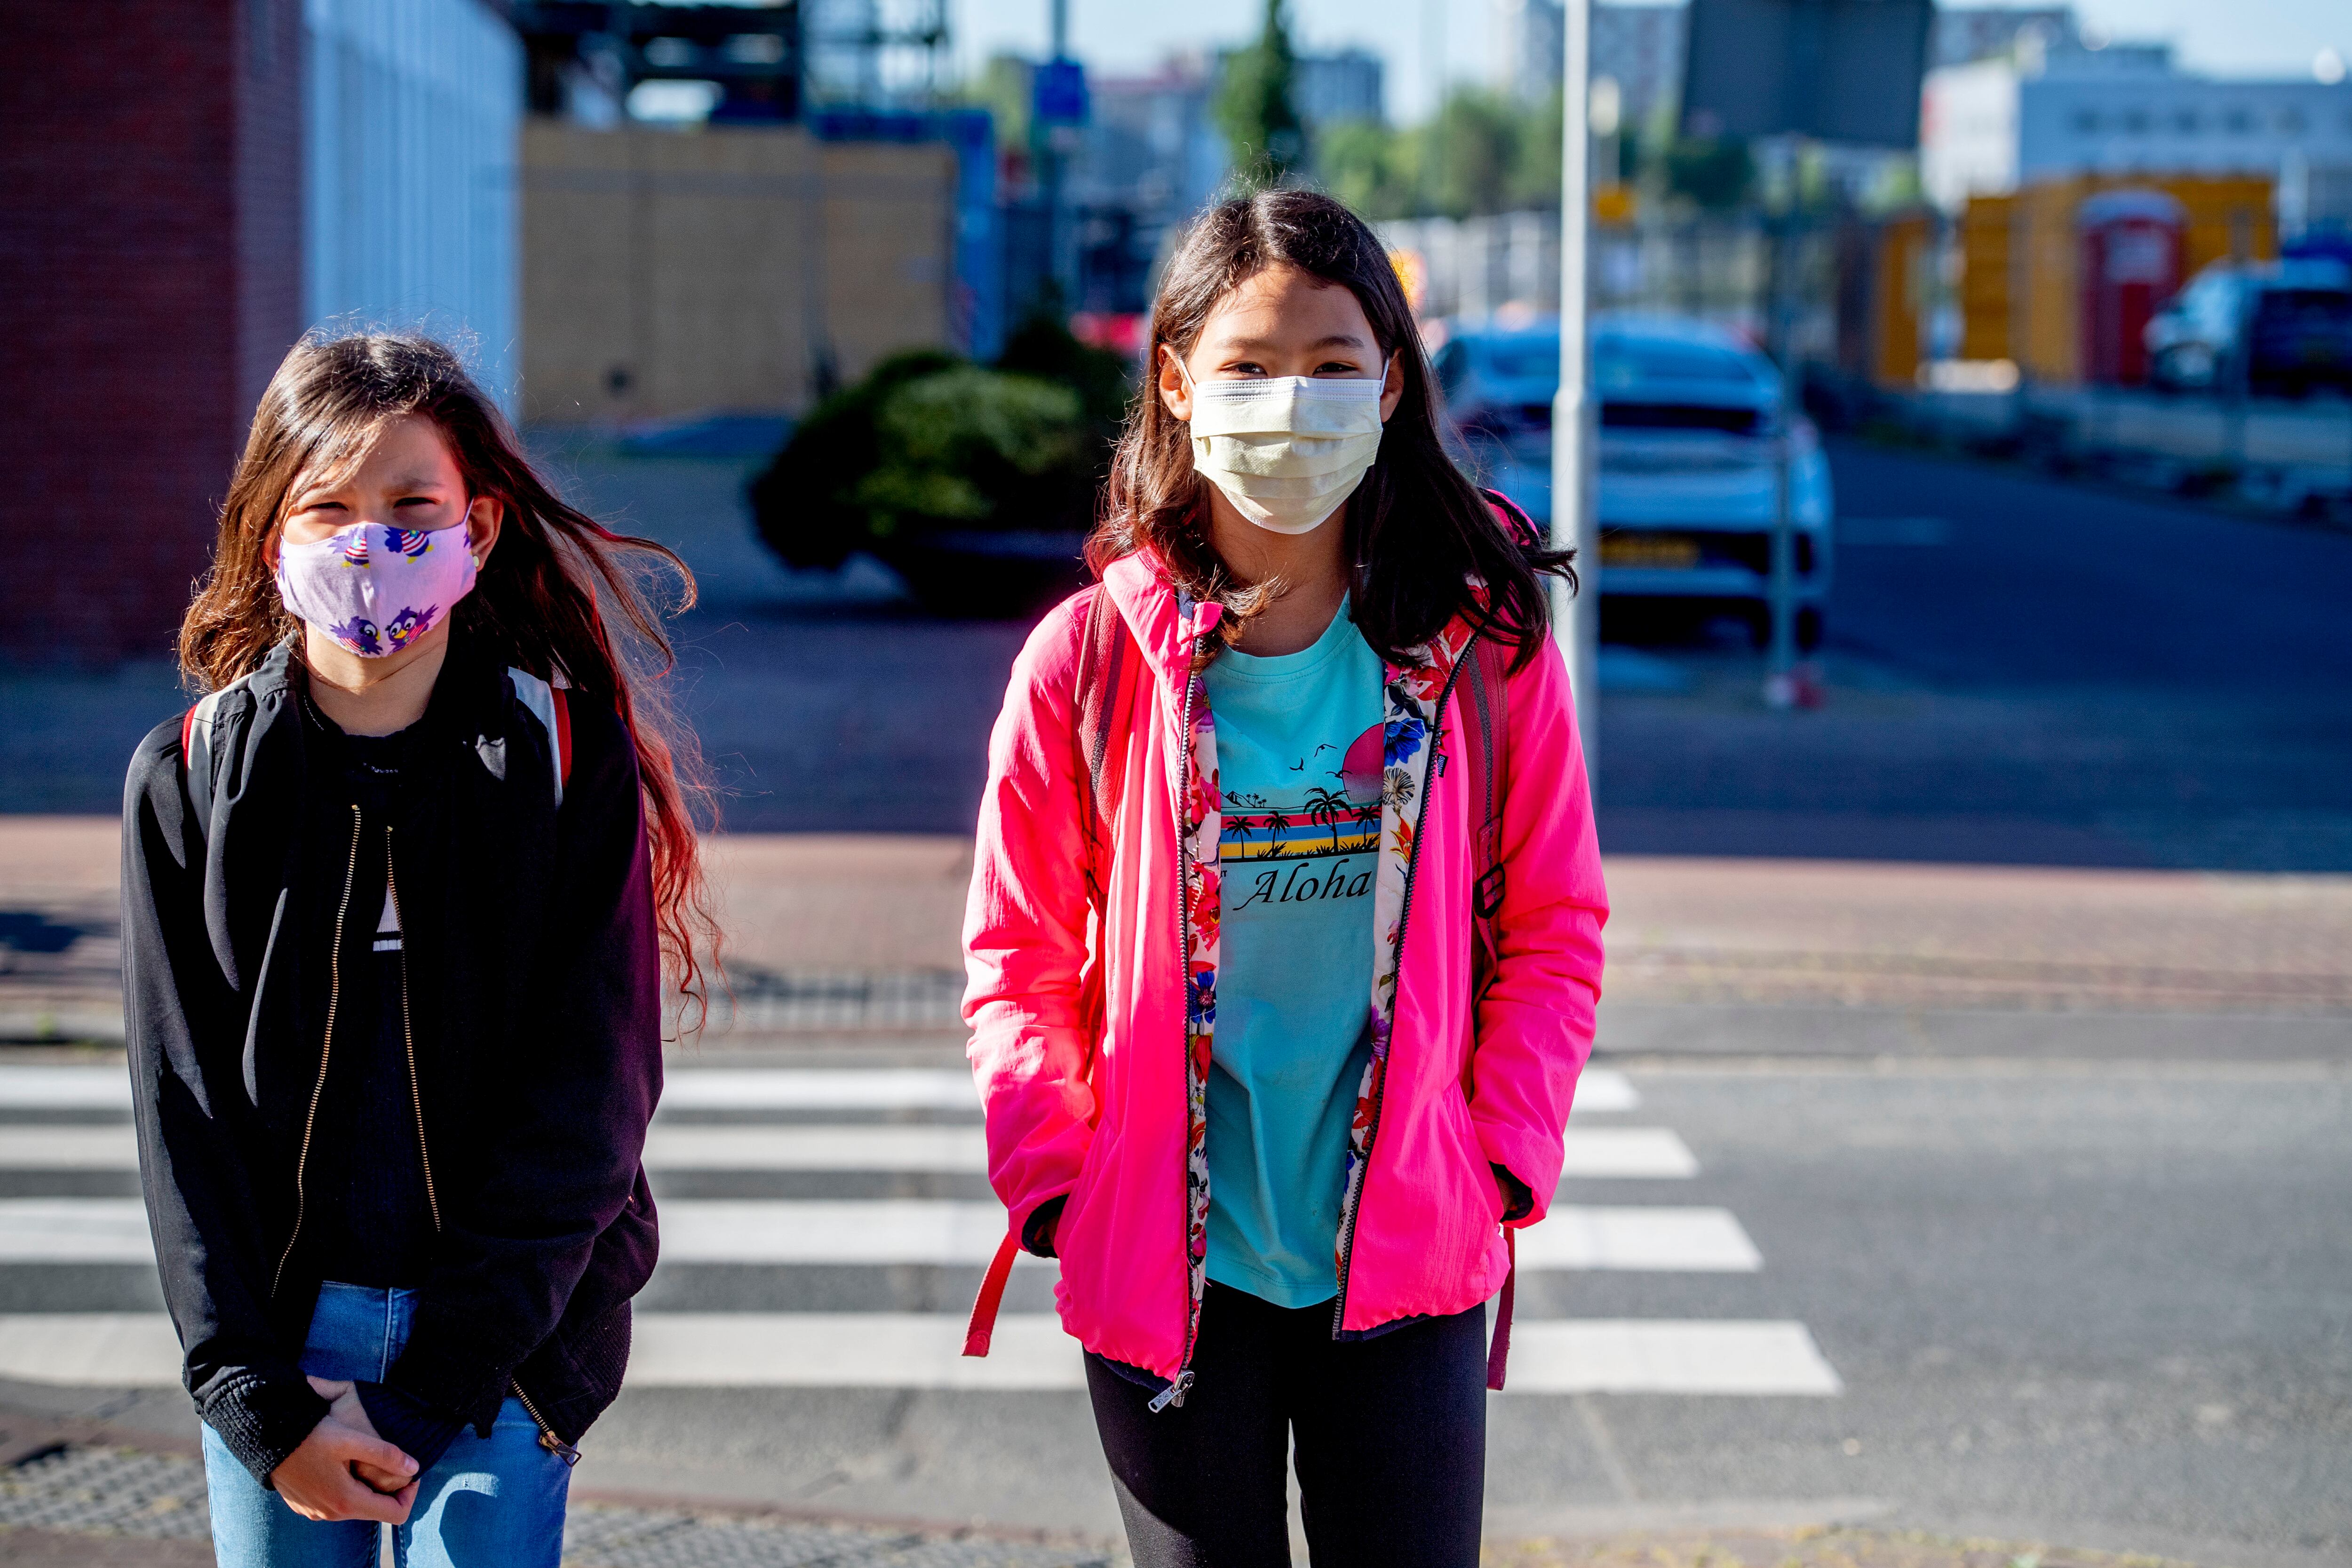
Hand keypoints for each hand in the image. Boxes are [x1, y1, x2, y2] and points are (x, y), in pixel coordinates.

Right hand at [266, 1383, 416, 1521]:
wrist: (264, 1437)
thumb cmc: (309, 1435)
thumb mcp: (351, 1439)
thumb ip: (385, 1454)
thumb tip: (414, 1468)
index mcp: (346, 1501)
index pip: (395, 1514)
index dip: (410, 1493)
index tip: (410, 1470)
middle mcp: (330, 1513)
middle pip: (375, 1509)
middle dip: (389, 1488)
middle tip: (392, 1460)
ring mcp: (315, 1511)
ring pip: (355, 1505)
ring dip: (368, 1486)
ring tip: (368, 1458)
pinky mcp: (304, 1504)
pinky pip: (335, 1501)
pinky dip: (347, 1486)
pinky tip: (344, 1463)